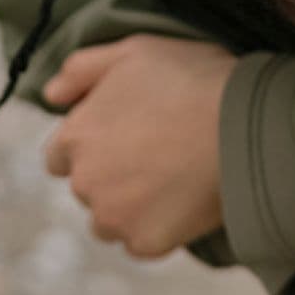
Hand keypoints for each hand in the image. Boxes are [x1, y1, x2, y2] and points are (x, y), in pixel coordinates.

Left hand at [40, 35, 236, 256]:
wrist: (244, 125)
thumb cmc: (192, 80)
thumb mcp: (133, 51)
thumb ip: (81, 69)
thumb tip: (50, 95)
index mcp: (75, 137)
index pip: (60, 156)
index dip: (92, 144)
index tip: (125, 136)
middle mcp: (85, 182)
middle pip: (88, 188)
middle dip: (113, 174)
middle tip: (157, 153)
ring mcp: (114, 217)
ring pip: (110, 221)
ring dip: (130, 206)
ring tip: (171, 180)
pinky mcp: (147, 242)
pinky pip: (142, 243)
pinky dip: (158, 228)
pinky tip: (184, 201)